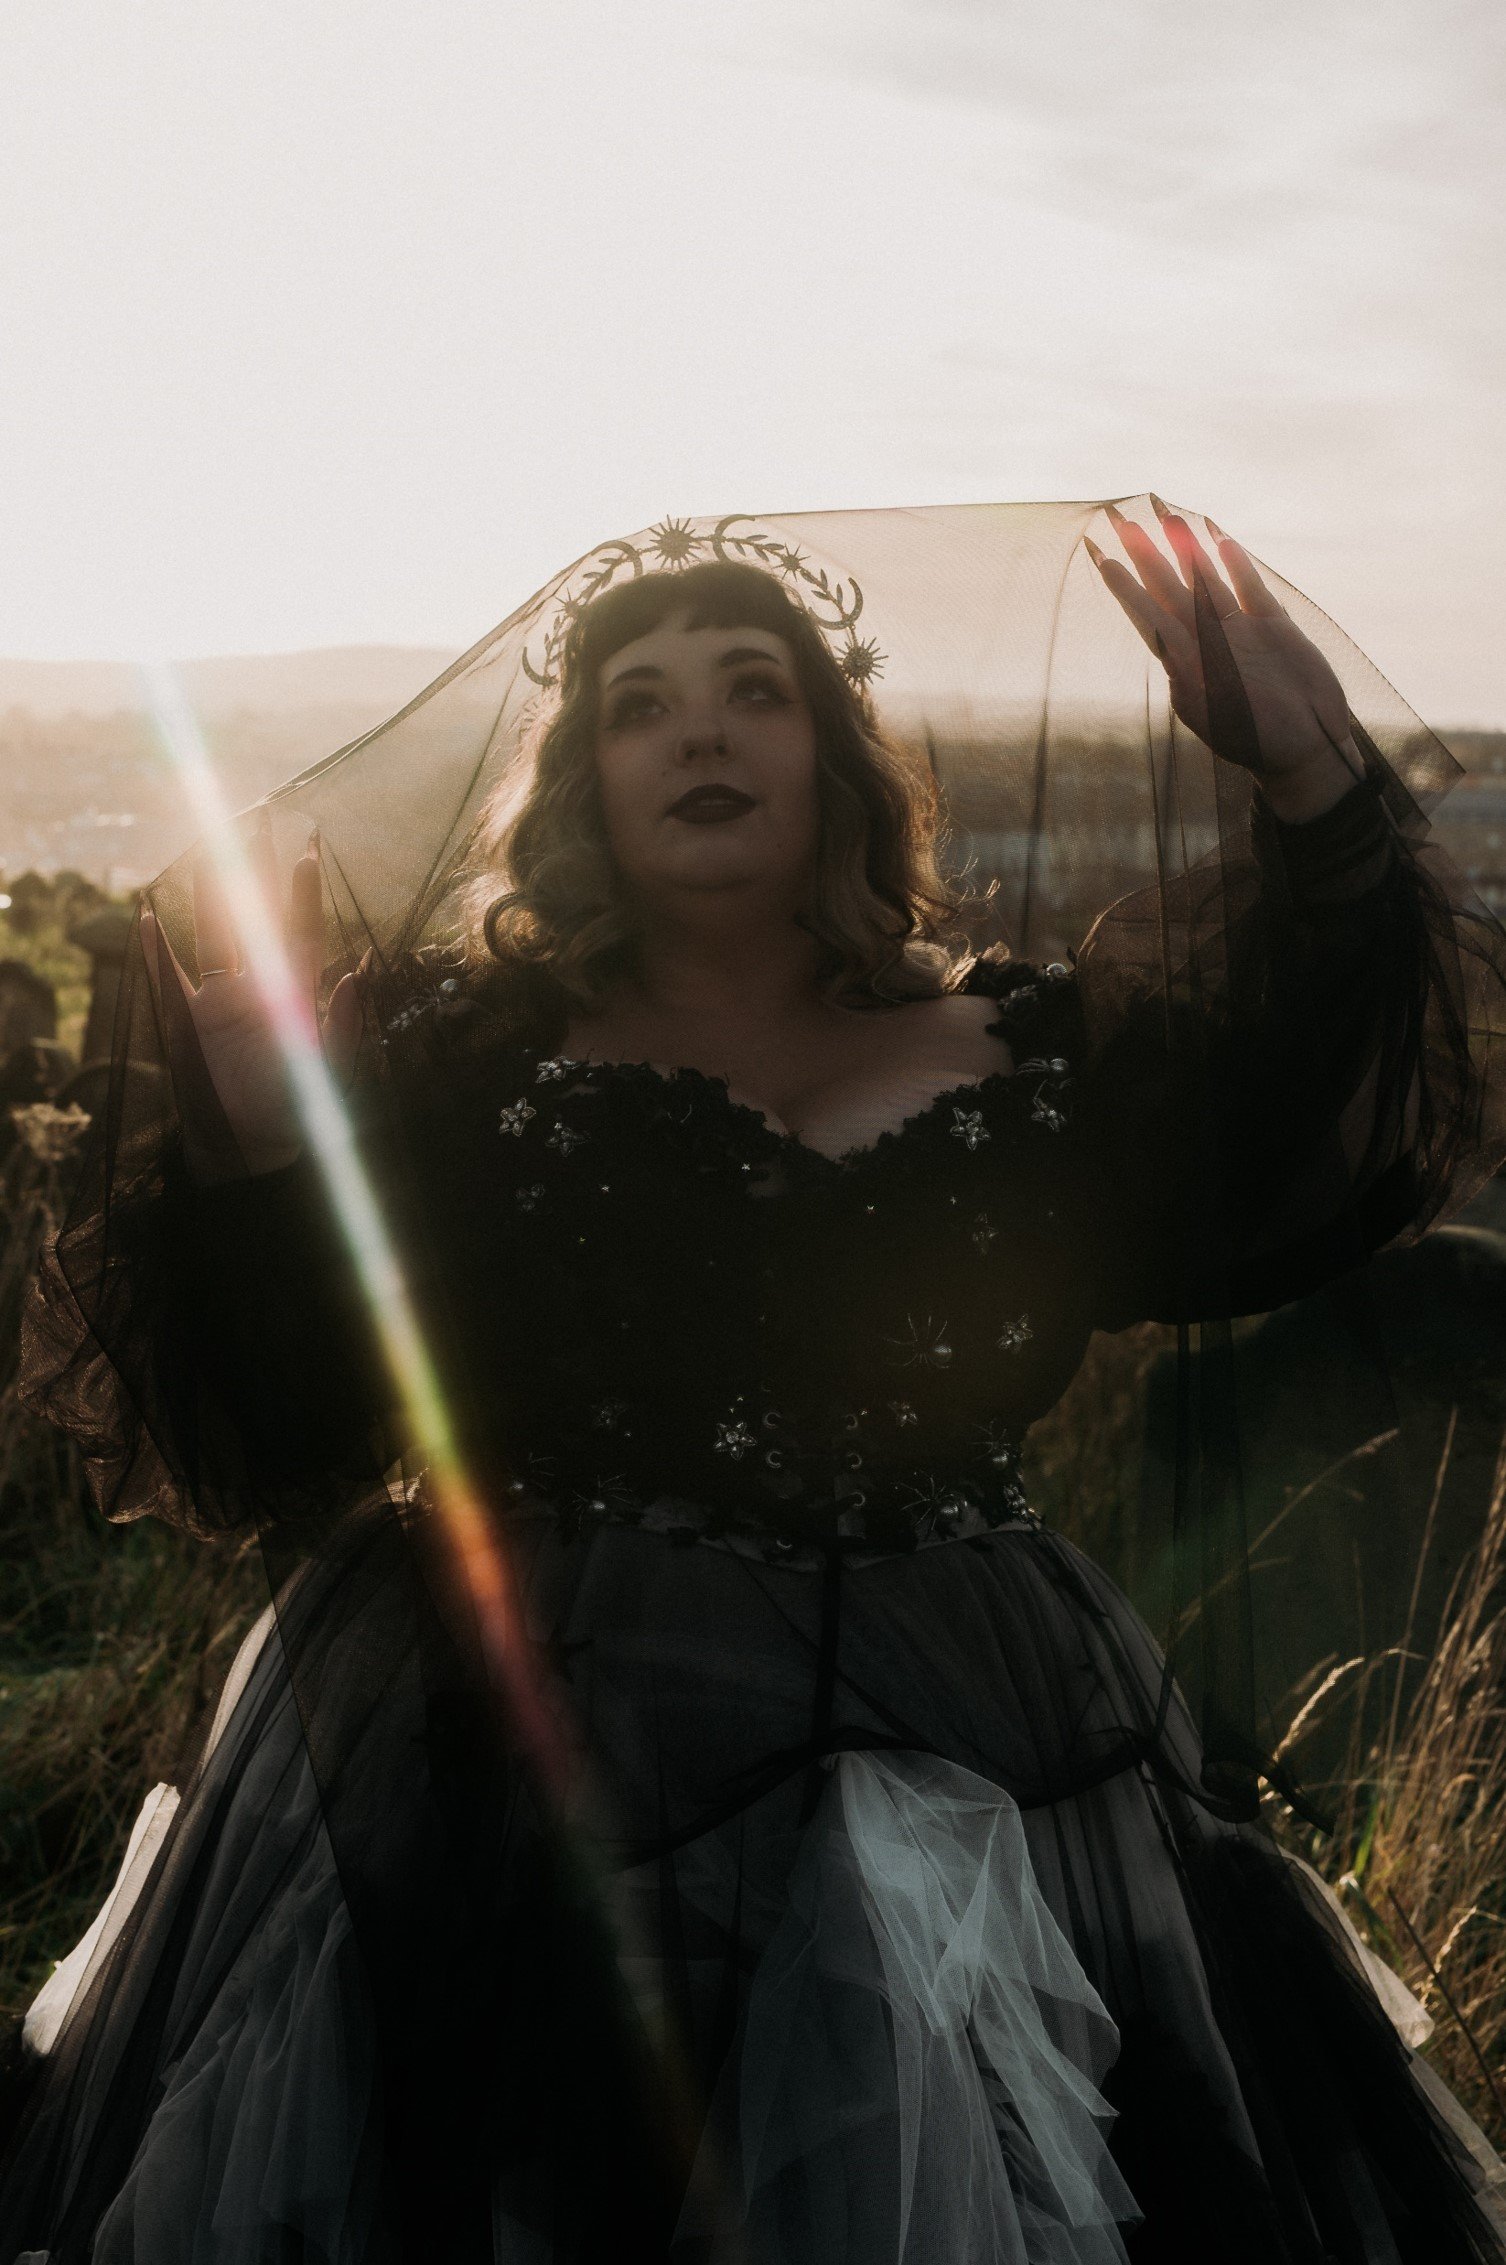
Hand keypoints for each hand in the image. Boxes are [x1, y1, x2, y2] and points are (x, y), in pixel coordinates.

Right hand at [141, 816, 364, 1178]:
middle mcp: (257, 985)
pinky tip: (148, 913)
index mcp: (295, 993)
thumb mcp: (332, 1073)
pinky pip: (169, 976)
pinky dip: (156, 948)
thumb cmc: (299, 1110)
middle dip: (255, 870)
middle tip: (256, 819)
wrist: (252, 1145)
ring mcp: (220, 999)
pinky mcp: (189, 1019)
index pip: (302, 930)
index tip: (311, 849)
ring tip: (208, 849)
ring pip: (212, 934)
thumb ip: (346, 1026)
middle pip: (254, 916)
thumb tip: (358, 975)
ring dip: (208, 894)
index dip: (306, 892)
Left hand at [1087, 498, 1361, 819]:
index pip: (1145, 614)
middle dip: (1144, 554)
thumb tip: (1165, 642)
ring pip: (1205, 580)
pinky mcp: (1274, 626)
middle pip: (1167, 587)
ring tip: (1166, 515)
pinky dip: (1235, 563)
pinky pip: (1249, 587)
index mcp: (1184, 662)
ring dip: (1186, 549)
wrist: (1306, 748)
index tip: (1099, 555)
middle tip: (1120, 519)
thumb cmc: (1255, 739)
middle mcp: (1207, 641)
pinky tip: (1218, 537)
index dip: (1122, 585)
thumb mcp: (1213, 711)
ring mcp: (1240, 631)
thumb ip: (1189, 673)